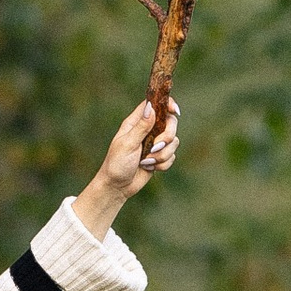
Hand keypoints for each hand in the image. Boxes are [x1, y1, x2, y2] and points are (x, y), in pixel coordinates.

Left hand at [74, 94, 179, 233]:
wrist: (117, 186)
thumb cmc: (116, 164)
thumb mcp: (127, 144)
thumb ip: (141, 127)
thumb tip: (151, 107)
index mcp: (136, 123)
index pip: (154, 105)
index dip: (166, 104)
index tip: (174, 111)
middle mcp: (147, 131)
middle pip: (170, 123)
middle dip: (167, 137)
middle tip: (155, 147)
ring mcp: (155, 144)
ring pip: (173, 142)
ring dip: (162, 155)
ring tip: (146, 162)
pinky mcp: (159, 157)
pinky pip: (172, 157)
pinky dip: (163, 164)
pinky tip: (149, 168)